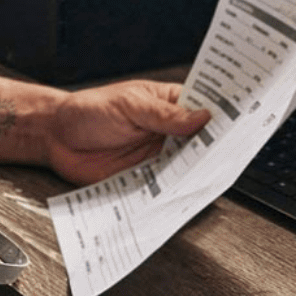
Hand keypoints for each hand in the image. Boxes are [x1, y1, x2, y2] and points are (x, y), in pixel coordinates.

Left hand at [45, 80, 211, 185]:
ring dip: (195, 171)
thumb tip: (203, 117)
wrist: (55, 137)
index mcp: (170, 104)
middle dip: (214, 148)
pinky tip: (180, 191)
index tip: (240, 123)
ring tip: (208, 174)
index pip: (205, 108)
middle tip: (227, 153)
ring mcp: (158, 155)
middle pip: (202, 141)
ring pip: (187, 166)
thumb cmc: (89, 111)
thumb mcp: (130, 106)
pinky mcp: (144, 178)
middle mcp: (168, 131)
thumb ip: (166, 115)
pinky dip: (172, 190)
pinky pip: (164, 186)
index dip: (224, 115)